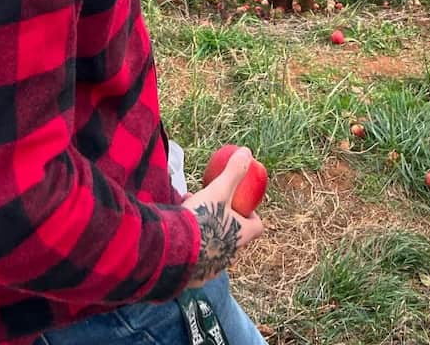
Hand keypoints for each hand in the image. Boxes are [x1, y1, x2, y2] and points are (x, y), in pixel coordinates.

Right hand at [181, 147, 263, 286]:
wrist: (172, 252)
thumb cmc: (201, 219)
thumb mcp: (218, 191)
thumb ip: (233, 172)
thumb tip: (247, 152)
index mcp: (241, 236)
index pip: (257, 226)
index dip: (251, 214)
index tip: (240, 204)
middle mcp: (231, 255)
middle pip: (234, 235)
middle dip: (223, 220)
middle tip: (210, 205)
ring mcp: (213, 268)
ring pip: (214, 246)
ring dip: (206, 231)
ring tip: (189, 214)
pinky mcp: (195, 277)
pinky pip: (196, 259)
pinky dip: (192, 246)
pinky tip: (178, 233)